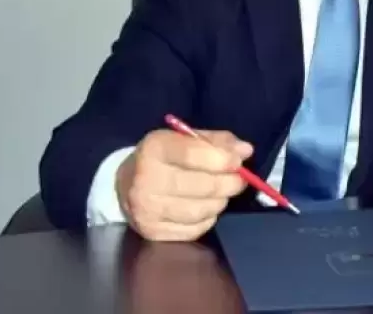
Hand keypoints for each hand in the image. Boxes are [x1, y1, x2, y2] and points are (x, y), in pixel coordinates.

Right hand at [116, 129, 252, 241]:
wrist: (126, 183)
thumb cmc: (164, 157)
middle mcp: (146, 180)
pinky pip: (194, 229)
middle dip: (229, 183)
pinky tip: (206, 208)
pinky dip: (207, 219)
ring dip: (220, 202)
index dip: (222, 159)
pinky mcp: (152, 232)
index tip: (239, 161)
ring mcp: (147, 210)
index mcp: (154, 149)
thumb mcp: (185, 139)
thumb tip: (246, 150)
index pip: (193, 154)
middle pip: (202, 186)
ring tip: (222, 194)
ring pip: (200, 210)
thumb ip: (217, 142)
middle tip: (239, 180)